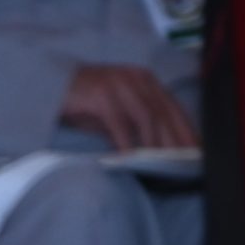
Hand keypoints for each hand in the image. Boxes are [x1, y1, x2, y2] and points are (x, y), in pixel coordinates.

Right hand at [59, 64, 197, 152]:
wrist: (47, 85)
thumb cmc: (83, 102)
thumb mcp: (115, 112)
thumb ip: (136, 124)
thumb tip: (157, 149)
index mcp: (145, 81)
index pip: (173, 107)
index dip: (187, 129)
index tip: (197, 151)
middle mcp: (137, 79)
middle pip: (165, 112)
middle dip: (178, 139)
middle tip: (186, 163)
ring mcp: (120, 85)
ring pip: (147, 117)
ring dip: (156, 143)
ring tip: (163, 165)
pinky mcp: (102, 95)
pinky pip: (120, 124)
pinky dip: (127, 143)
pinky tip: (130, 159)